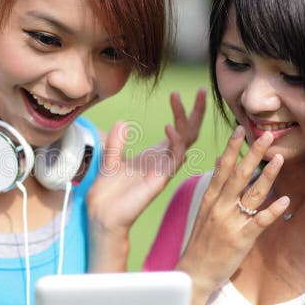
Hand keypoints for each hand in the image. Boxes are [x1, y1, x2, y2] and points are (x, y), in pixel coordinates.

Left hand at [87, 89, 205, 270]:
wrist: (103, 214)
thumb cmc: (108, 191)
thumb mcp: (110, 160)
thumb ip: (116, 142)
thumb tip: (123, 122)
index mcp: (156, 155)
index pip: (178, 130)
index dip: (182, 112)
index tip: (177, 93)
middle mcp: (164, 161)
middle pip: (189, 133)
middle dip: (196, 112)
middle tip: (202, 91)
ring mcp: (165, 169)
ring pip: (186, 141)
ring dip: (186, 120)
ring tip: (178, 99)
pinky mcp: (161, 178)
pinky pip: (175, 158)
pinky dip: (176, 142)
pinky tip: (170, 127)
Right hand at [177, 126, 288, 304]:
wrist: (194, 273)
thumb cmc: (200, 243)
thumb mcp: (203, 212)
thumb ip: (215, 189)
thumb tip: (221, 163)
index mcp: (209, 199)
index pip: (222, 168)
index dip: (232, 148)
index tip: (241, 129)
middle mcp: (219, 207)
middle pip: (238, 175)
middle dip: (253, 154)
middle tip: (266, 136)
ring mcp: (230, 223)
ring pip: (251, 194)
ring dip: (267, 176)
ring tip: (279, 159)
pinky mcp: (241, 239)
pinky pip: (259, 222)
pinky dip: (273, 210)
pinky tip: (286, 199)